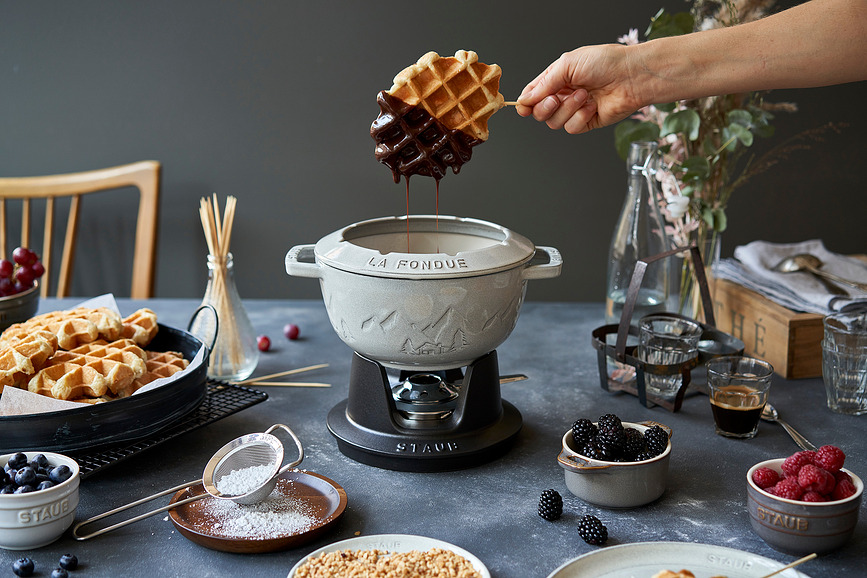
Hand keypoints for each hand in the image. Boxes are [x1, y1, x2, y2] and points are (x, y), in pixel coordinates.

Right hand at [515, 44, 643, 133]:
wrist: (631, 76)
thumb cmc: (605, 62)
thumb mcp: (568, 64)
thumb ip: (544, 84)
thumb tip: (525, 99)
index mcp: (557, 78)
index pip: (533, 94)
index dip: (526, 103)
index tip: (523, 107)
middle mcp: (564, 94)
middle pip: (540, 112)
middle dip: (545, 108)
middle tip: (556, 98)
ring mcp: (575, 109)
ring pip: (555, 122)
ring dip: (567, 109)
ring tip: (584, 96)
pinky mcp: (587, 122)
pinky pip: (572, 128)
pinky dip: (580, 117)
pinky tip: (593, 106)